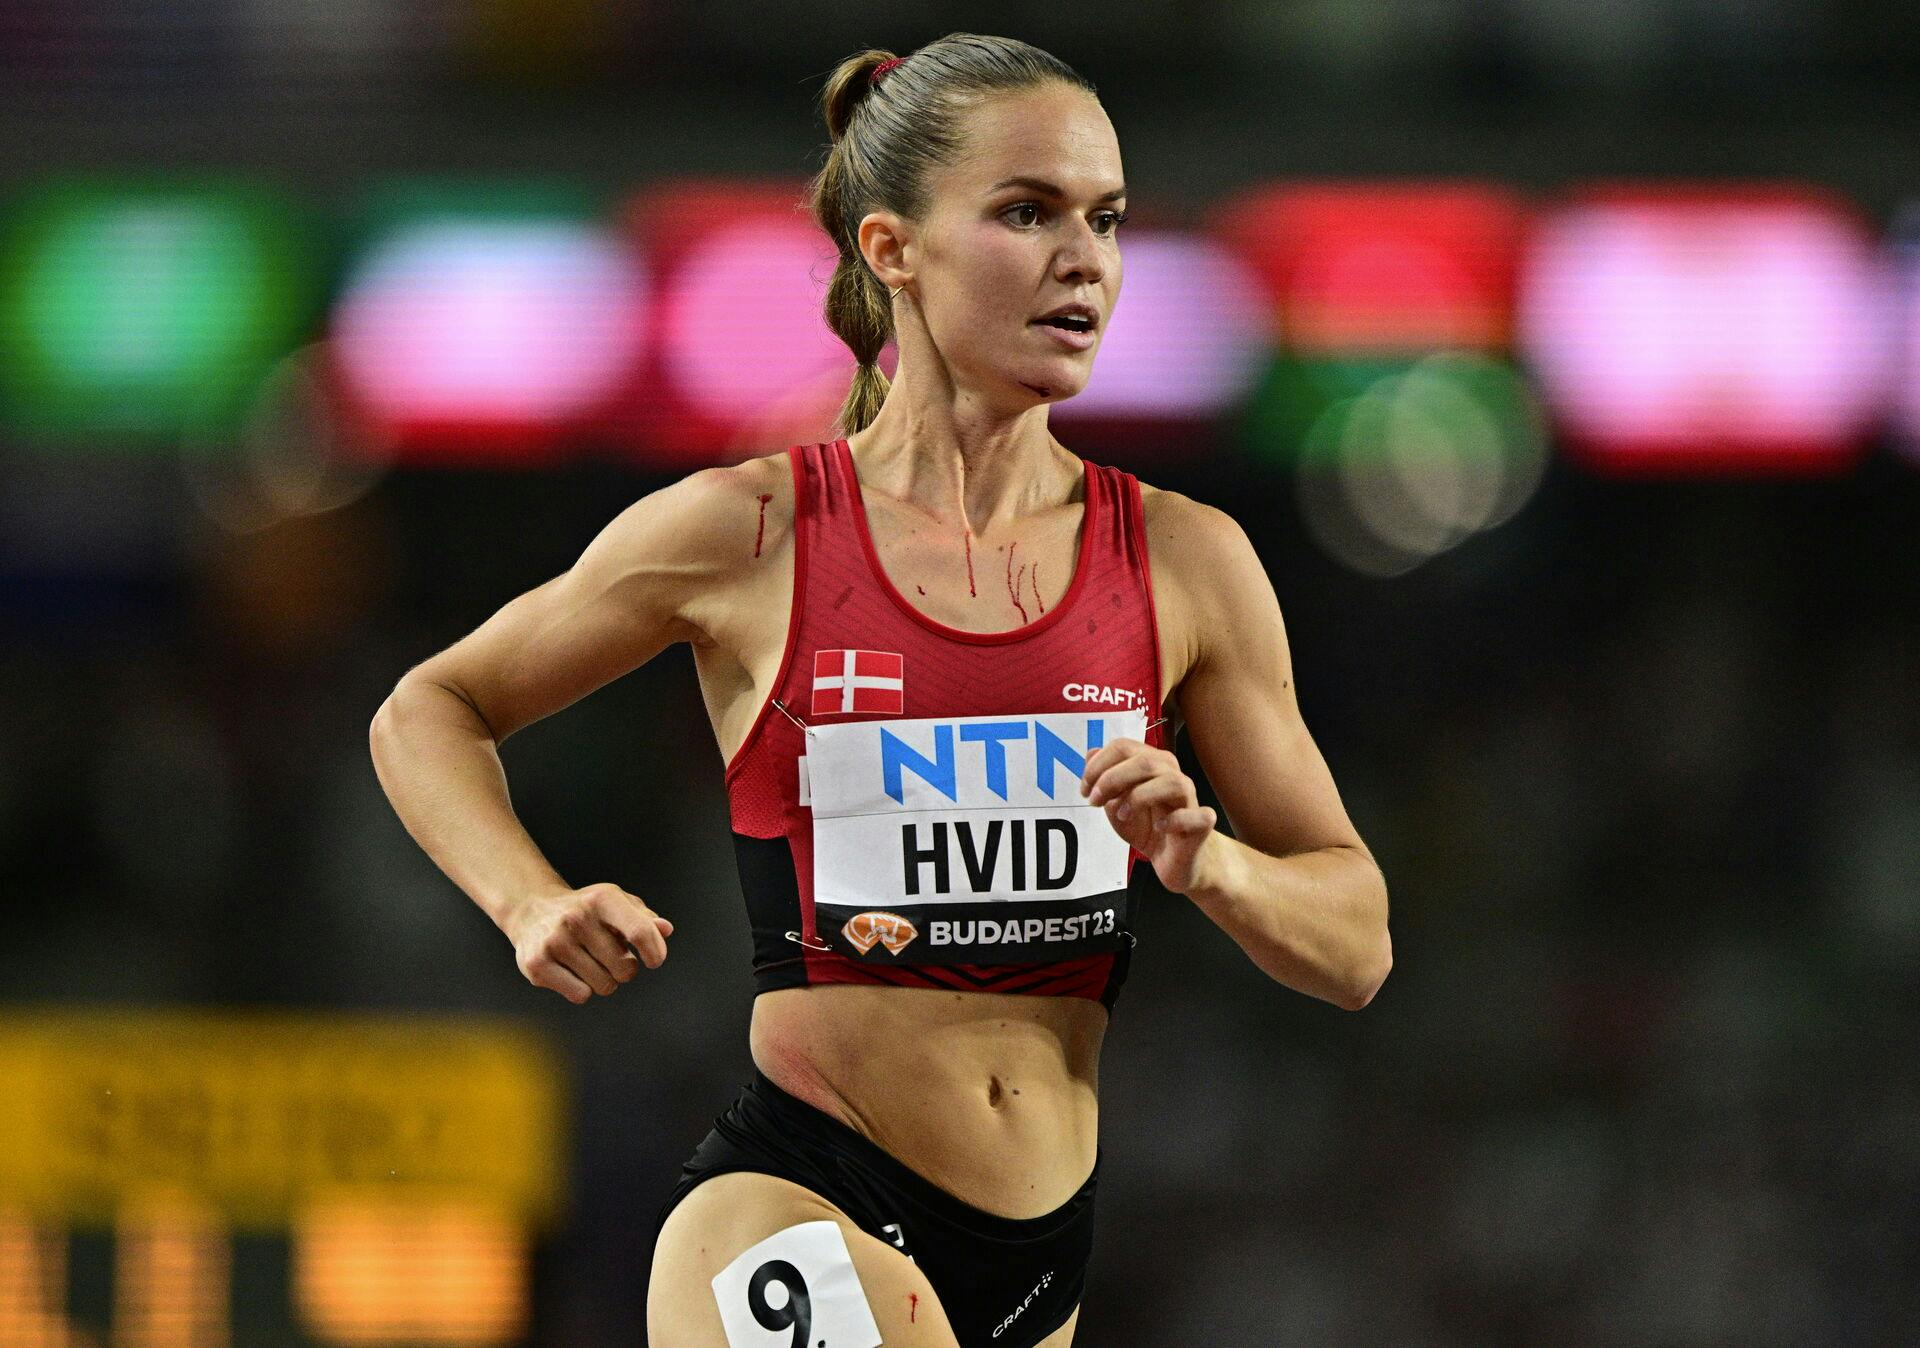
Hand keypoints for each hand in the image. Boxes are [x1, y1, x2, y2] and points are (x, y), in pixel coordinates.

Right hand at [500, 883, 674, 1003]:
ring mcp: (555, 941)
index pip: (640, 931)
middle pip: (625, 969)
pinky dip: (582, 990)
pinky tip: (570, 971)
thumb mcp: (616, 904)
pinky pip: (581, 995)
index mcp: (602, 898)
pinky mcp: (537, 964)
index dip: (655, 951)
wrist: (532, 911)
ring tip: (587, 961)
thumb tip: (665, 930)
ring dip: (603, 981)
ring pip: (604, 986)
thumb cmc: (587, 911)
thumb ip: (644, 919)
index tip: (654, 960)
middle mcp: (576, 917)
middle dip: (624, 969)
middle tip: (609, 957)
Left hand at [1081, 738, 1218, 894]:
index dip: (1099, 765)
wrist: (1173, 859)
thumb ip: (1103, 778)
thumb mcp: (1115, 802)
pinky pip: (1196, 815)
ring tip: (1122, 814)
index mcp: (1151, 765)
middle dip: (1112, 779)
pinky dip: (1174, 820)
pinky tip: (1160, 828)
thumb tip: (1090, 753)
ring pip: (1172, 782)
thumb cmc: (1147, 827)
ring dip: (1140, 797)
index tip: (1084, 789)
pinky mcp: (1202, 823)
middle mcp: (1172, 775)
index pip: (1124, 747)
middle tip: (1095, 801)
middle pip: (1145, 761)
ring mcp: (1190, 798)